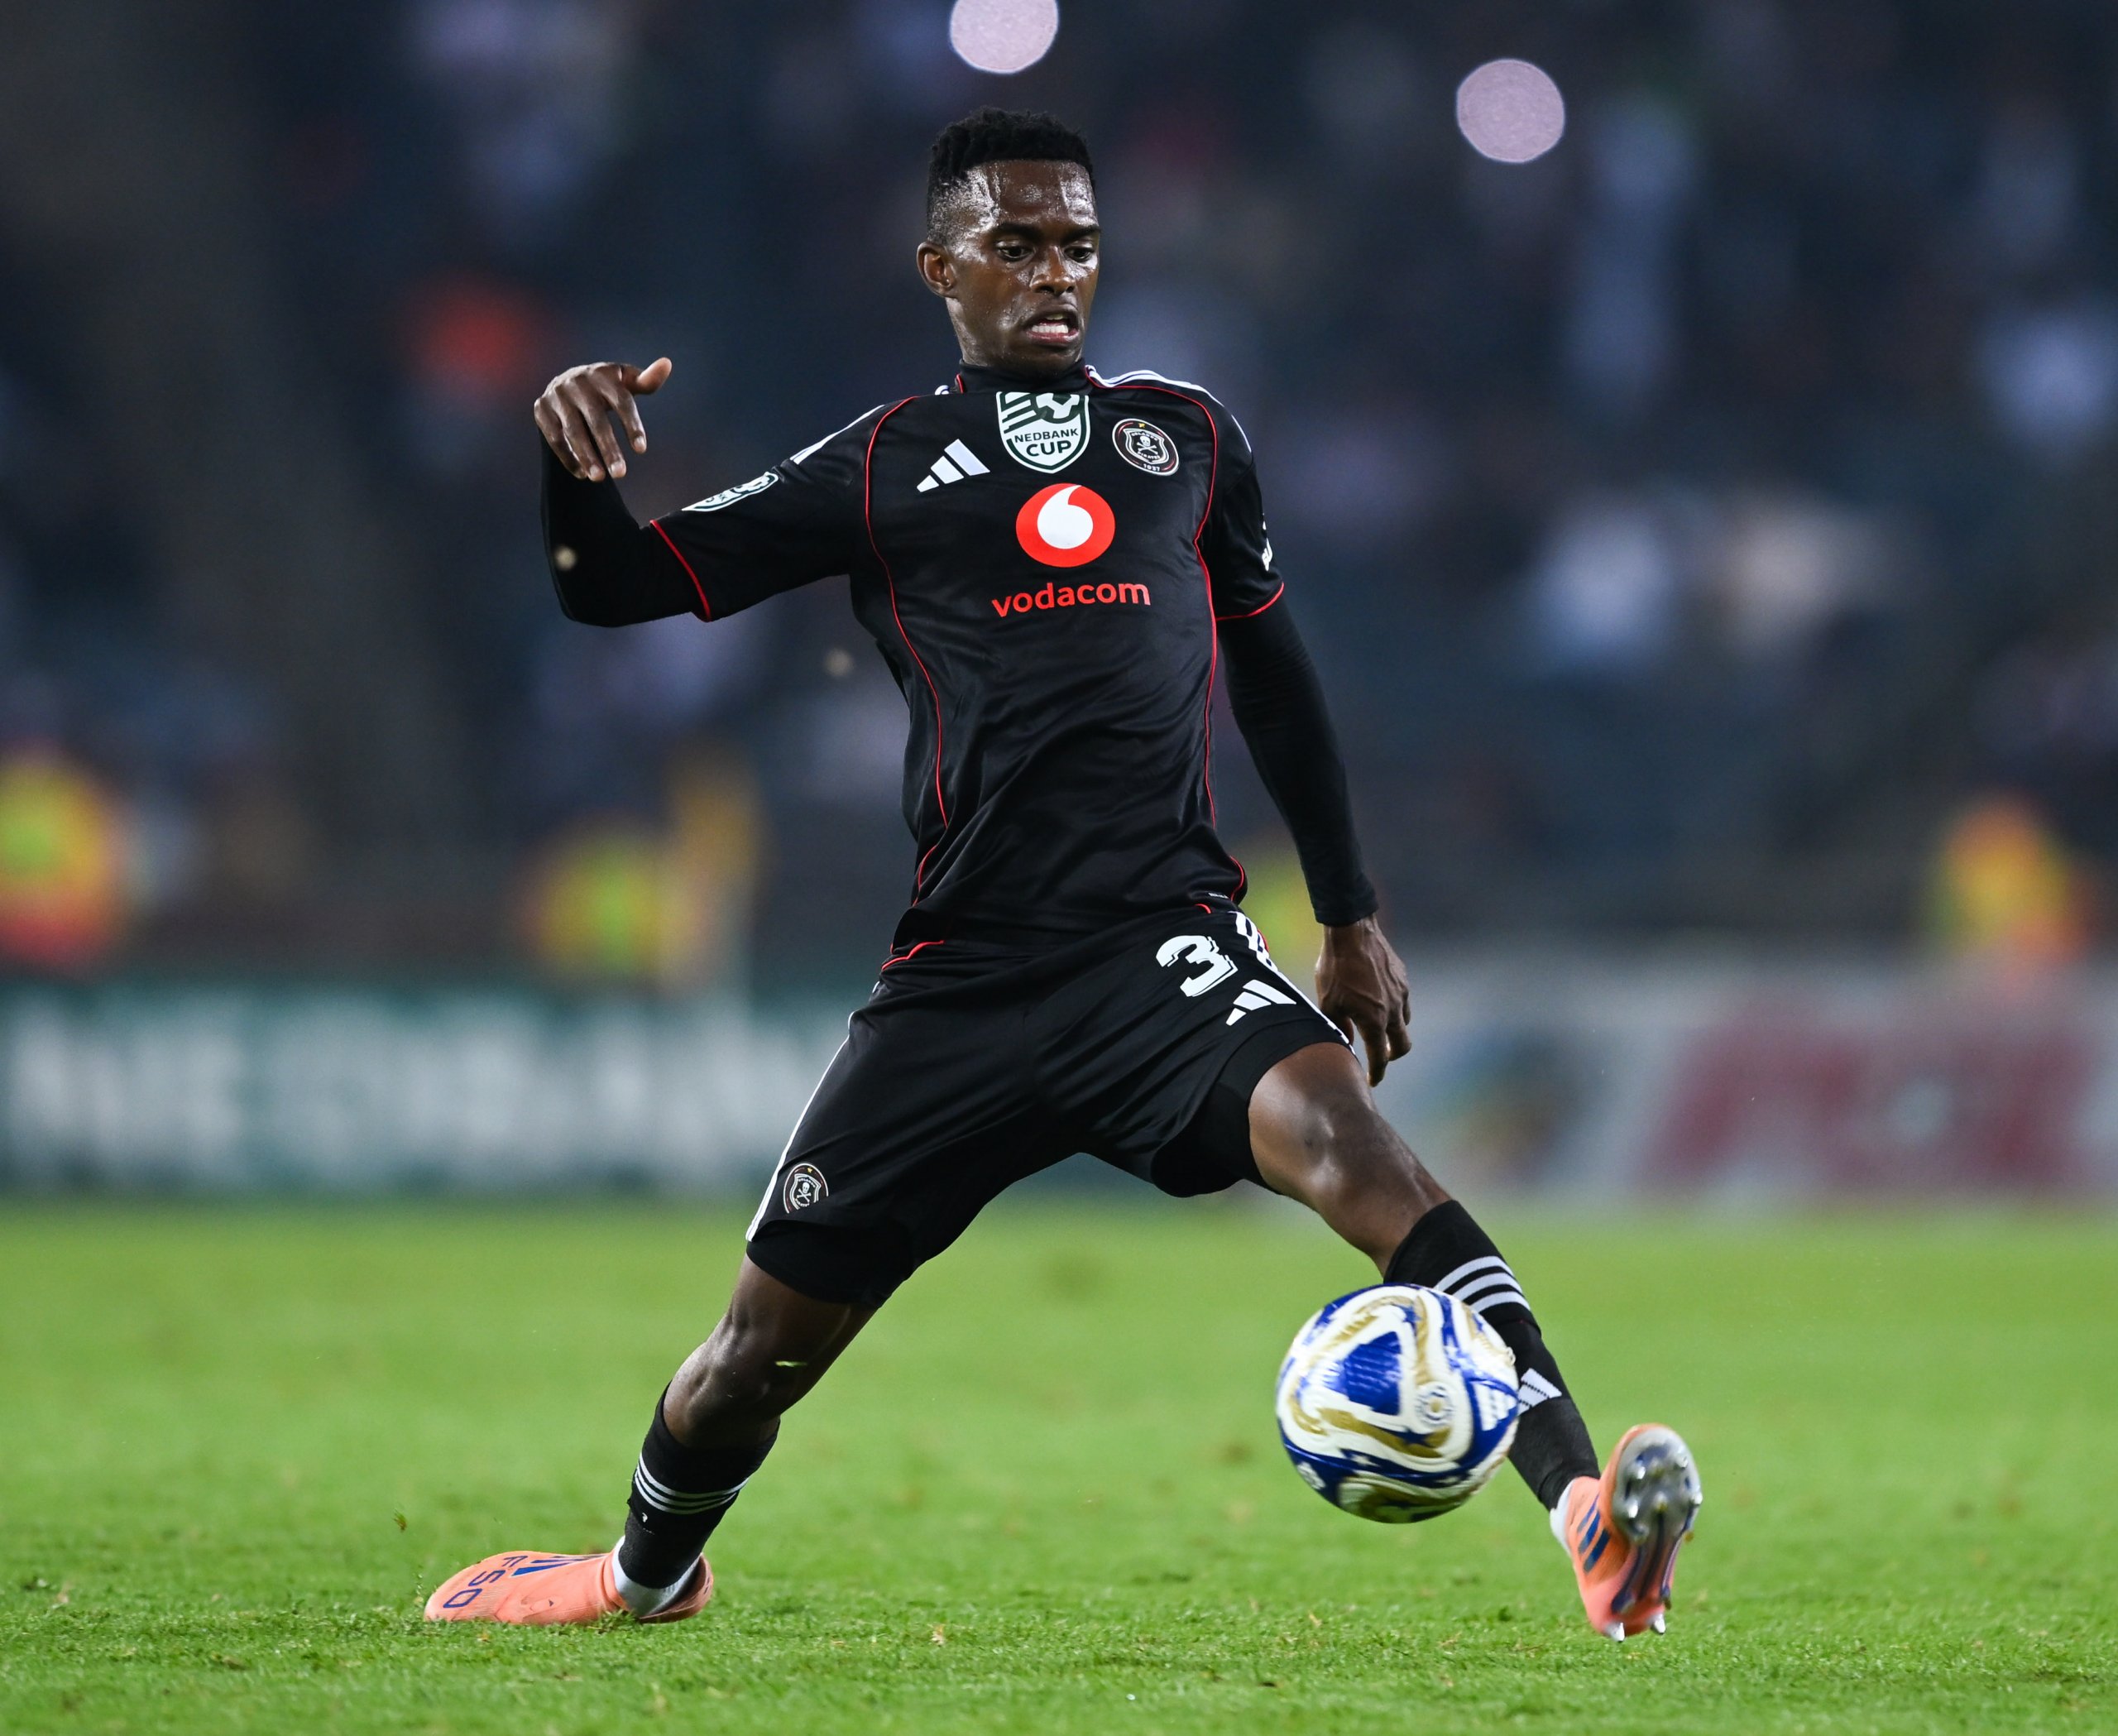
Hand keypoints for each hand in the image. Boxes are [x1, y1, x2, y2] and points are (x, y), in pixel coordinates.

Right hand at [534, 357, 672, 481]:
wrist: (567, 381)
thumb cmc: (607, 386)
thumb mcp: (626, 381)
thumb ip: (647, 380)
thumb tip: (667, 364)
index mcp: (603, 375)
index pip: (621, 401)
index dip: (631, 425)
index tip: (641, 450)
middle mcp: (578, 383)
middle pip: (596, 420)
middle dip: (608, 448)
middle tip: (621, 474)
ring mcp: (557, 395)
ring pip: (573, 430)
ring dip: (586, 456)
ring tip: (600, 479)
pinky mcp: (541, 408)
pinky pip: (554, 437)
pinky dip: (567, 457)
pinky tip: (582, 474)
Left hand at [1315, 915, 1410, 1086]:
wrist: (1353, 932)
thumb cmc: (1336, 968)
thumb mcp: (1329, 1002)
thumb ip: (1338, 1027)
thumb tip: (1345, 1042)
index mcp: (1374, 1021)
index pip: (1380, 1056)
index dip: (1377, 1072)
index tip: (1374, 1080)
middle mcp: (1393, 1010)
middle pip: (1403, 1044)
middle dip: (1393, 1055)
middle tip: (1383, 1057)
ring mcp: (1402, 993)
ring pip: (1404, 1021)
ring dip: (1394, 1030)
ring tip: (1378, 1027)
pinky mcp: (1403, 978)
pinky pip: (1402, 1000)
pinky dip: (1394, 1008)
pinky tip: (1379, 1000)